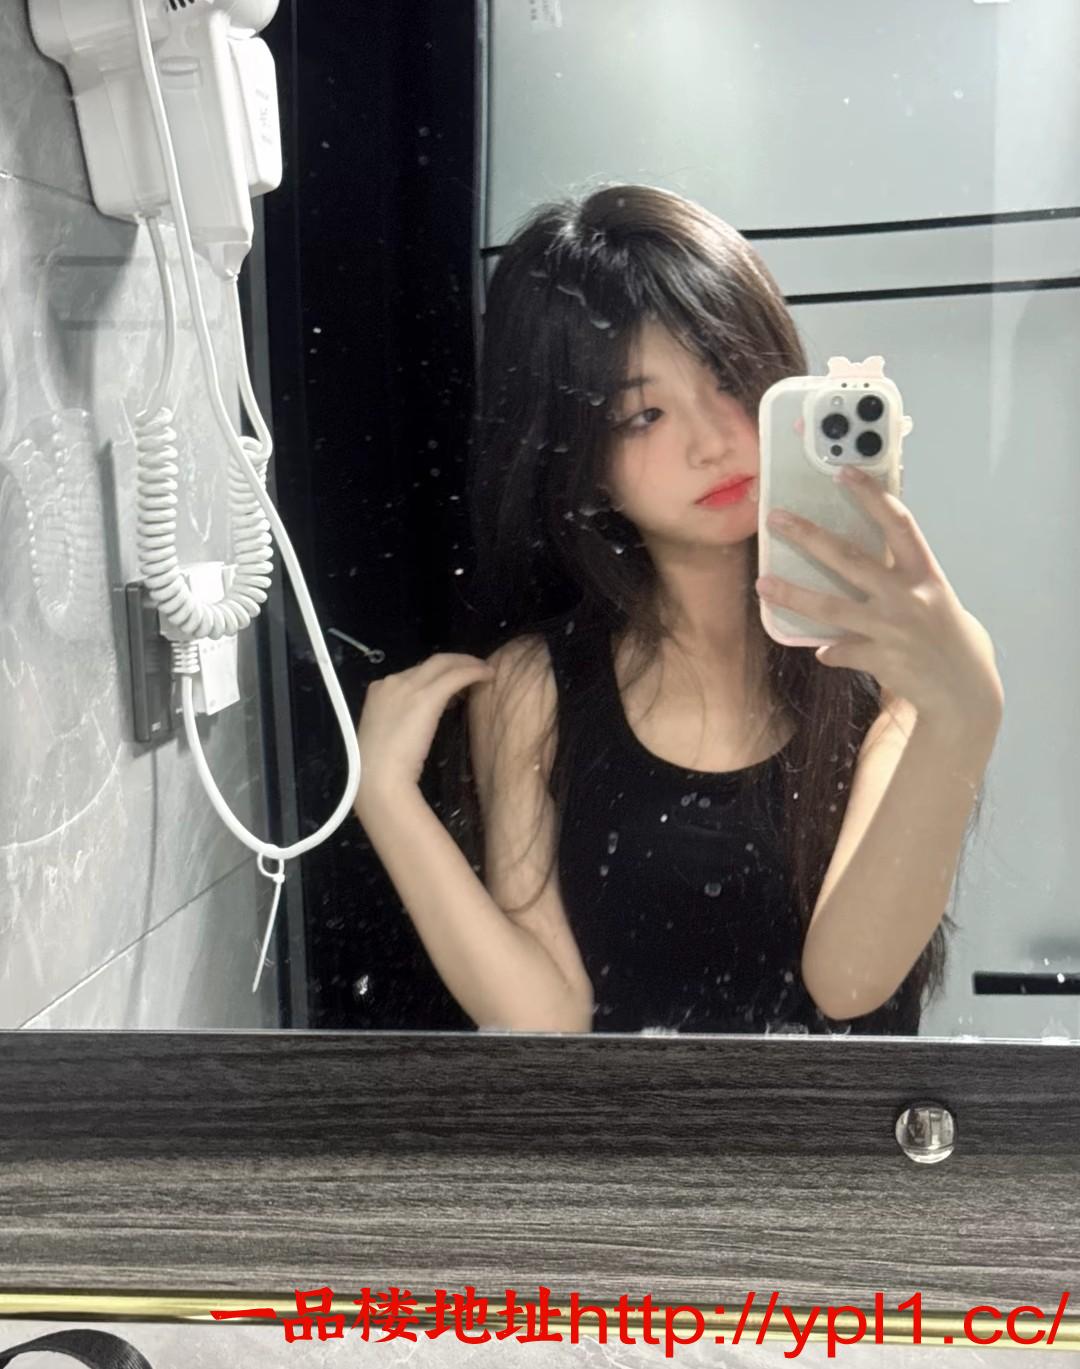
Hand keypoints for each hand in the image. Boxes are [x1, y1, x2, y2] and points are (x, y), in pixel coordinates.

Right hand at [354, 653, 494, 818]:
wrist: (379, 777)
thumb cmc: (380, 768)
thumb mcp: (386, 735)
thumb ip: (400, 720)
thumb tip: (420, 718)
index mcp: (378, 691)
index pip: (413, 674)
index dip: (435, 676)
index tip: (451, 685)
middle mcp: (392, 682)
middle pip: (430, 662)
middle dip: (454, 662)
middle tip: (474, 669)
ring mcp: (408, 686)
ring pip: (444, 663)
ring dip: (466, 664)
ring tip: (483, 672)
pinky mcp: (427, 696)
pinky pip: (456, 675)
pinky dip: (474, 672)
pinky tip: (488, 676)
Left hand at [755, 466, 1003, 734]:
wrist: (966, 689)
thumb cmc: (948, 635)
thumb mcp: (936, 596)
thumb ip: (905, 575)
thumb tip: (871, 554)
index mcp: (925, 573)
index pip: (898, 523)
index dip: (871, 496)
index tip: (843, 471)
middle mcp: (908, 595)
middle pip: (850, 557)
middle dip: (809, 536)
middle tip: (775, 518)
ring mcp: (893, 628)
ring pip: (832, 606)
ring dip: (794, 594)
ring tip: (762, 583)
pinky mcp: (882, 659)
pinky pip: (841, 651)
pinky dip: (829, 651)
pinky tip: (820, 651)